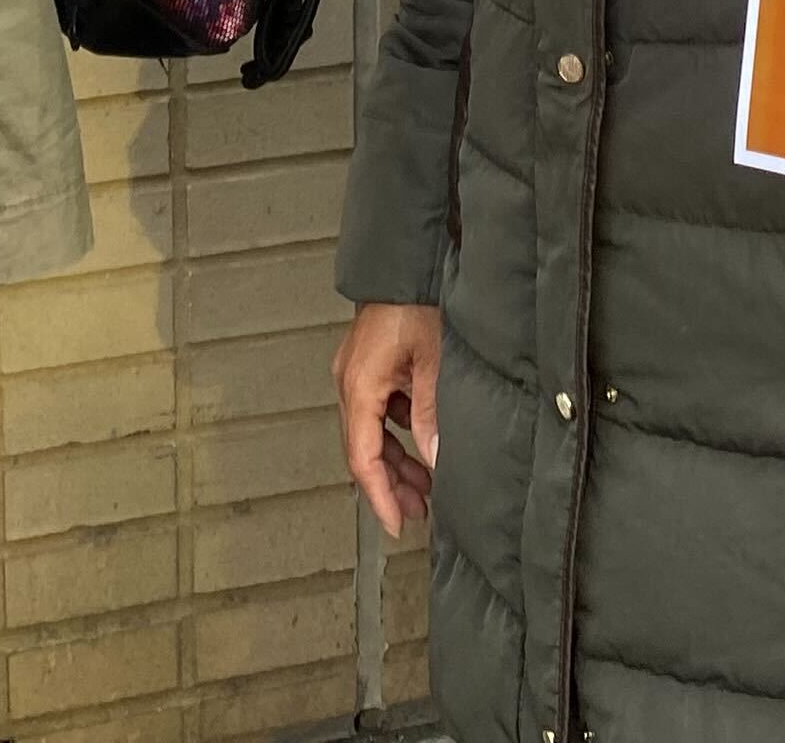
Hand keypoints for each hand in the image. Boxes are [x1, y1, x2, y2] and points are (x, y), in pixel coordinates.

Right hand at [334, 300, 440, 536]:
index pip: (363, 457)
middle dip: (390, 484)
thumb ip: (431, 413)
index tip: (395, 523)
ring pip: (371, 432)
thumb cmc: (418, 300)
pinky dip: (397, 432)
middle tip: (418, 512)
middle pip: (364, 449)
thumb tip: (433, 459)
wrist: (410, 260)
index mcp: (360, 386)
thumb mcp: (433, 360)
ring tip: (425, 486)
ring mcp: (357, 372)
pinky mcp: (370, 364)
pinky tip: (421, 441)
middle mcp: (350, 382)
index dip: (379, 495)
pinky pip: (379, 411)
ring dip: (396, 461)